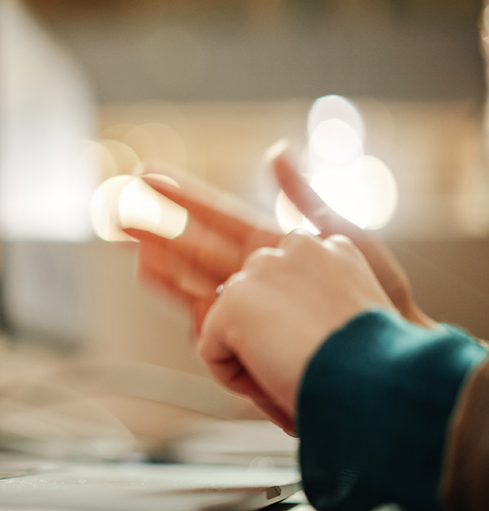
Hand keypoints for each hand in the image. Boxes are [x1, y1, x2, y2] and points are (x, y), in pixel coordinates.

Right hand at [125, 142, 432, 332]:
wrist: (391, 356)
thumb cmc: (378, 299)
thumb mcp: (341, 234)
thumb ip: (302, 195)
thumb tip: (275, 154)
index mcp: (272, 247)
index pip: (215, 215)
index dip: (182, 196)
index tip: (149, 175)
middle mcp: (253, 278)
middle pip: (191, 250)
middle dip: (154, 229)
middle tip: (118, 212)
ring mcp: (249, 313)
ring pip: (190, 284)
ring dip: (159, 265)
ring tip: (134, 250)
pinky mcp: (248, 345)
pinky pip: (206, 323)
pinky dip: (181, 301)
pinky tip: (161, 279)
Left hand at [198, 231, 394, 432]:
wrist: (376, 379)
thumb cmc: (378, 368)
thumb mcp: (356, 323)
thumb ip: (318, 309)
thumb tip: (282, 327)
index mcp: (335, 250)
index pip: (288, 278)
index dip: (294, 321)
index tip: (320, 345)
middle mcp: (298, 247)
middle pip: (257, 300)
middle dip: (269, 335)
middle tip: (306, 363)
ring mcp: (261, 270)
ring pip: (235, 327)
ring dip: (256, 356)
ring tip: (295, 372)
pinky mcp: (233, 300)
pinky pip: (214, 352)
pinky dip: (236, 378)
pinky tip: (274, 380)